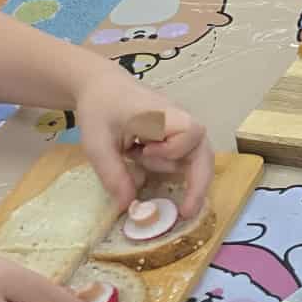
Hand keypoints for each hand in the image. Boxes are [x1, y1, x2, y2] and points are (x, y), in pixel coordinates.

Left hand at [72, 65, 212, 217]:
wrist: (101, 87)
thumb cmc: (100, 108)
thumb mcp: (97, 143)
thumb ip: (113, 174)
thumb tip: (128, 206)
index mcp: (165, 115)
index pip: (191, 133)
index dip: (173, 150)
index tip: (144, 153)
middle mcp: (181, 121)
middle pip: (204, 153)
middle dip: (197, 185)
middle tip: (185, 213)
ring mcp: (181, 130)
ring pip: (194, 160)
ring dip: (169, 171)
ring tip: (134, 157)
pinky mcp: (176, 138)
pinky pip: (183, 159)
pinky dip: (171, 171)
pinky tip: (144, 164)